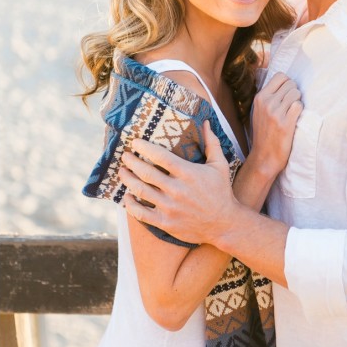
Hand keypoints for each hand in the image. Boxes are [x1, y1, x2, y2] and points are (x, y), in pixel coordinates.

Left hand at [118, 121, 236, 244]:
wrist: (224, 224)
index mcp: (188, 173)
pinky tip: (127, 196)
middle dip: (131, 161)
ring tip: (122, 171)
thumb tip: (206, 122)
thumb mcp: (220, 165)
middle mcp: (177, 190)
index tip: (135, 143)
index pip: (160, 157)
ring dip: (127, 179)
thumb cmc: (221, 192)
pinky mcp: (165, 222)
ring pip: (140, 190)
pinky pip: (141, 213)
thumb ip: (212, 143)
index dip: (144, 148)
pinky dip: (130, 204)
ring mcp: (170, 207)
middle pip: (145, 172)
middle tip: (124, 156)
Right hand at [249, 72, 302, 176]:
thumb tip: (284, 81)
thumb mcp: (259, 111)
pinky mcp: (285, 123)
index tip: (287, 93)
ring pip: (296, 93)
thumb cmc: (264, 133)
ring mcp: (276, 113)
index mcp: (260, 98)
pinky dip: (299, 111)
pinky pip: (299, 106)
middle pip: (290, 83)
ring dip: (298, 101)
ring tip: (292, 112)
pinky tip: (294, 118)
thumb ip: (268, 96)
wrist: (264, 156)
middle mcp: (267, 103)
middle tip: (291, 105)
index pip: (280, 76)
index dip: (287, 83)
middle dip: (294, 92)